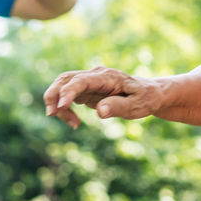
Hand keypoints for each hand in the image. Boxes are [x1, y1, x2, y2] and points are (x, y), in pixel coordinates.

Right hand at [43, 66, 163, 127]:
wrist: (148, 93)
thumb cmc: (145, 99)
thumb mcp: (137, 105)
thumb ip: (119, 107)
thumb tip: (100, 111)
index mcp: (107, 76)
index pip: (81, 81)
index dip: (68, 92)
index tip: (60, 107)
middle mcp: (94, 76)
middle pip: (64, 79)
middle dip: (53, 95)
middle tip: (52, 114)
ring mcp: (88, 82)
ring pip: (62, 87)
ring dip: (58, 104)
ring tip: (73, 124)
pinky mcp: (86, 90)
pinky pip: (67, 97)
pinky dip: (64, 109)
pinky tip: (75, 123)